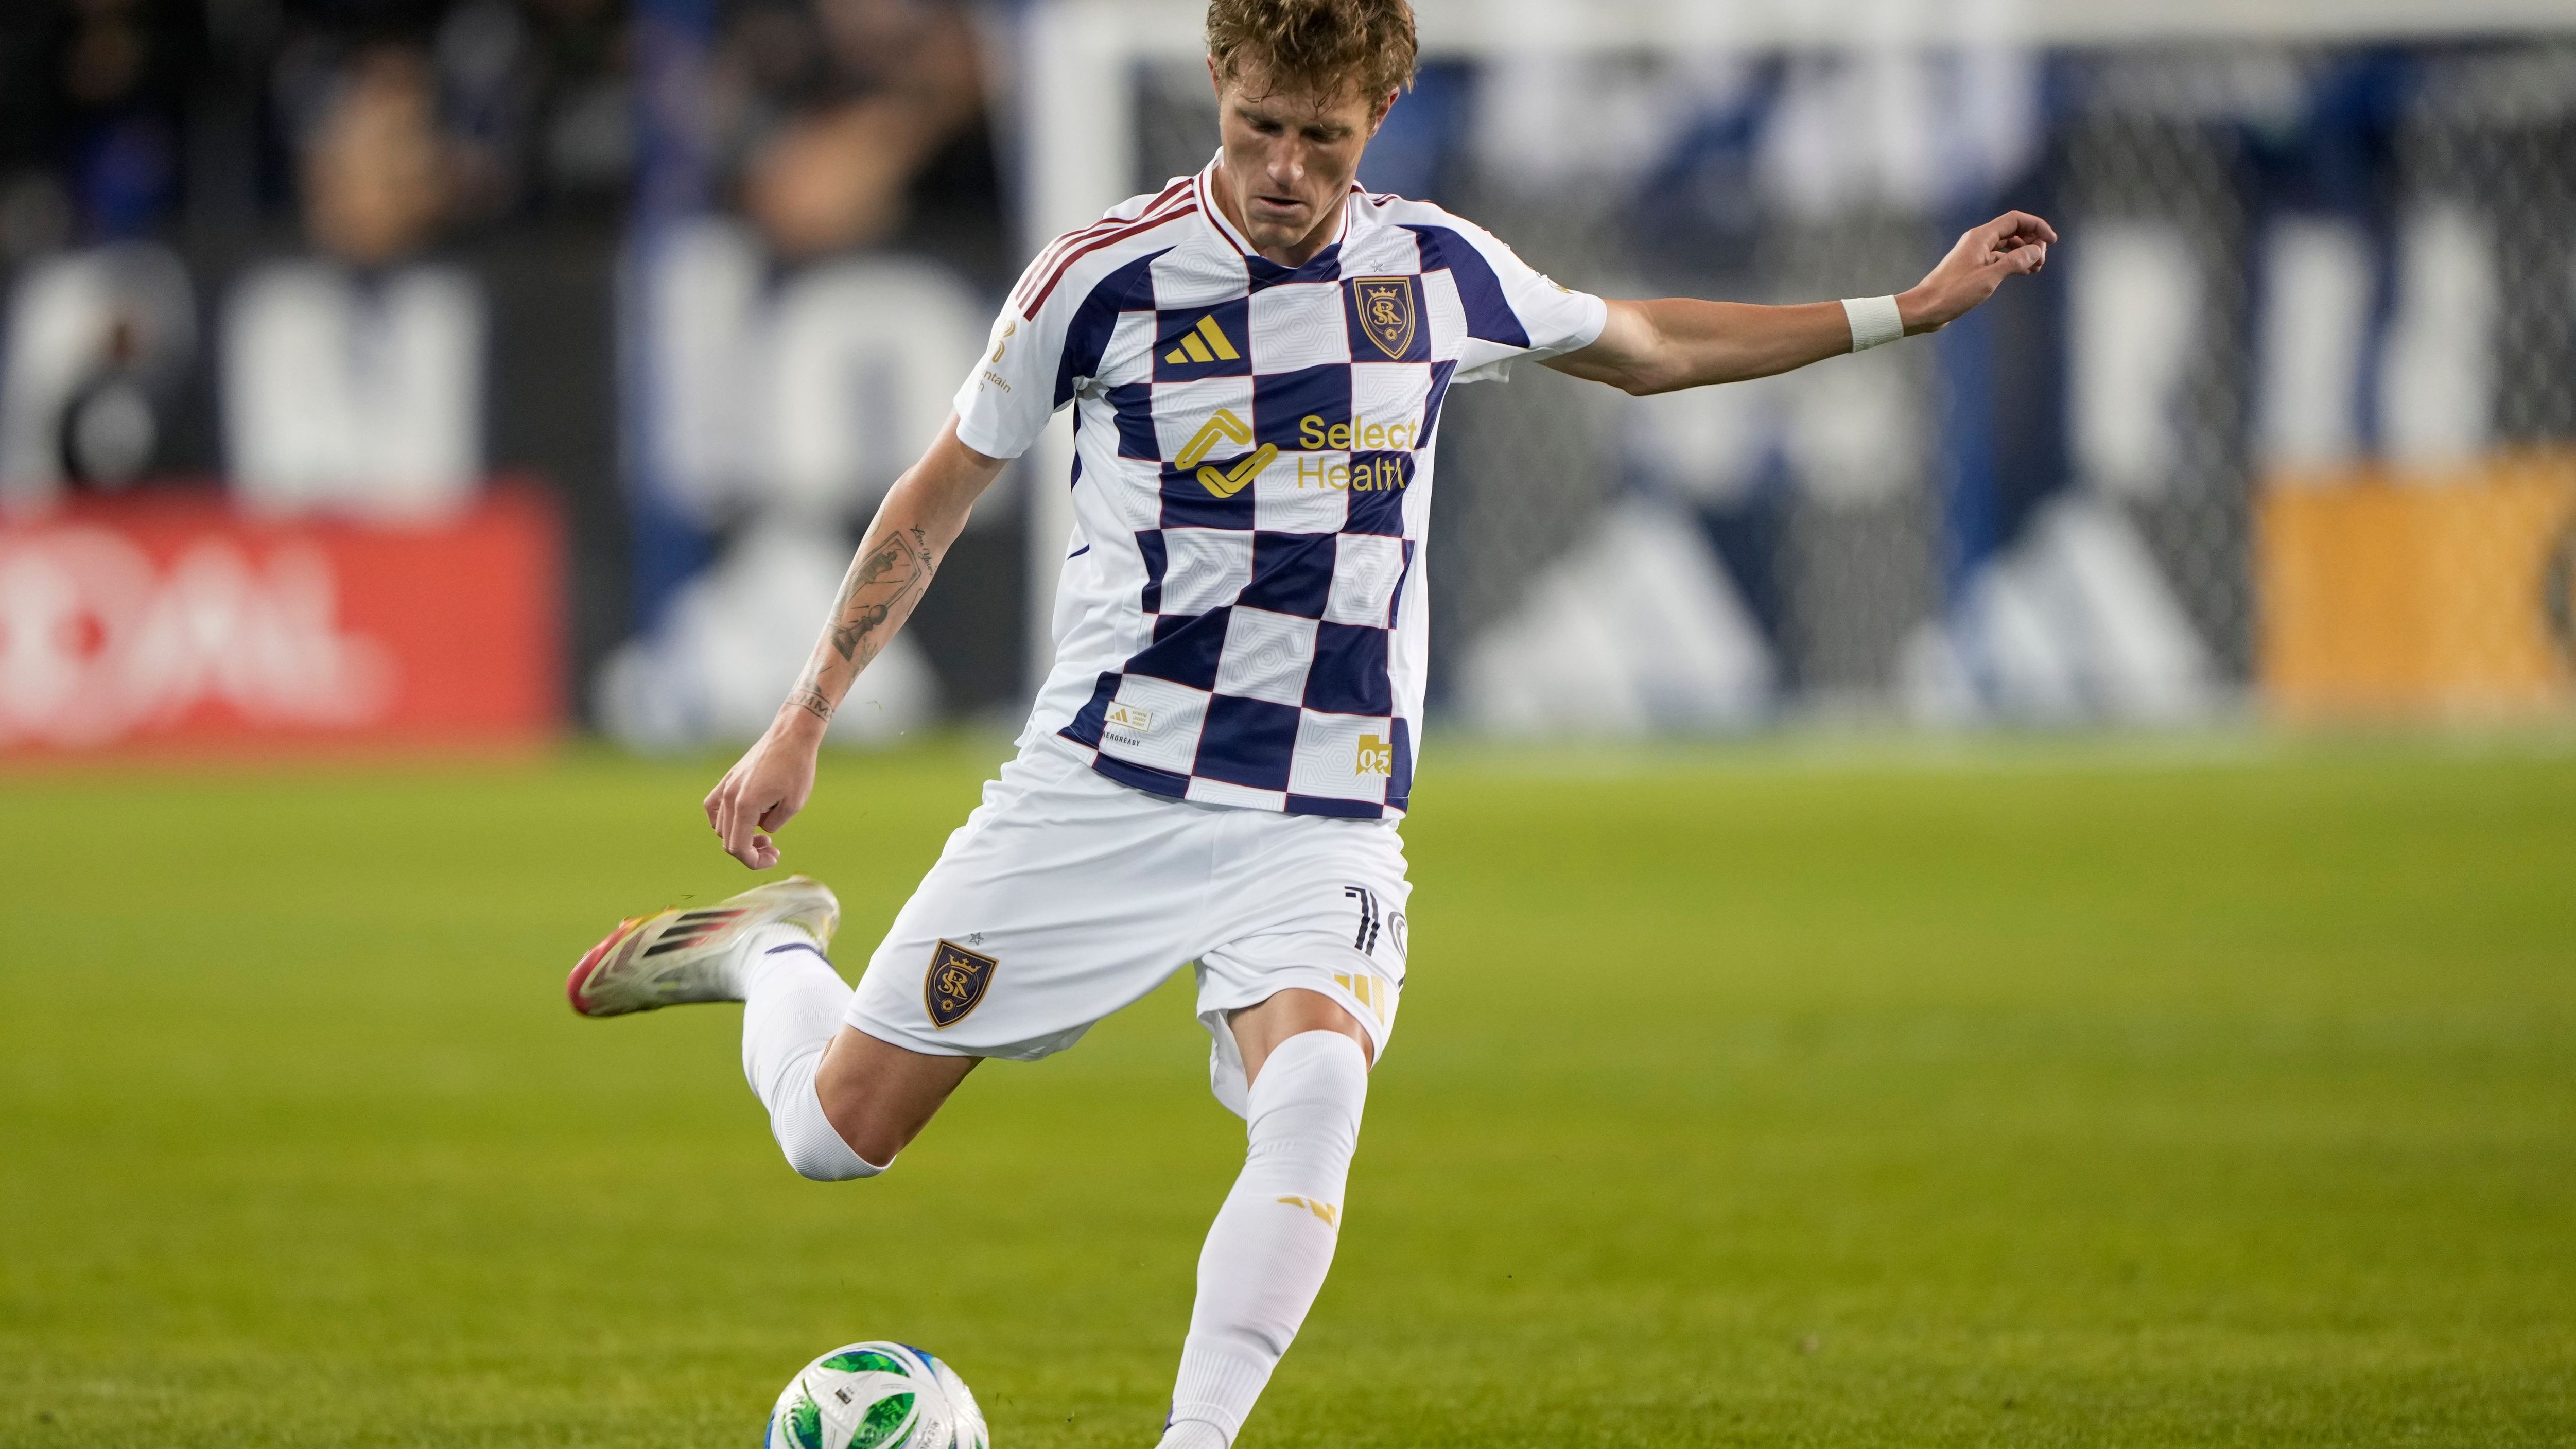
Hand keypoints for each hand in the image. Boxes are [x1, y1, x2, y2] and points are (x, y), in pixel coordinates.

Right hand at [703, 707, 825, 868]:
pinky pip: (713, 807)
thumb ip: (773, 824)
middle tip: (773, 849)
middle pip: (728, 840)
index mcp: (745, 806)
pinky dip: (724, 820)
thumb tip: (760, 829)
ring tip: (763, 834)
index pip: (739, 847)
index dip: (754, 861)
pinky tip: (743, 819)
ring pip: (720, 826)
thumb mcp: (793, 804)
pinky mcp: (728, 779)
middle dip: (750, 851)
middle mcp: (729, 797)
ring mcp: (725, 786)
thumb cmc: (797, 768)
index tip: (774, 858)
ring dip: (739, 836)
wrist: (791, 735)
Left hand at [1899, 210, 2056, 333]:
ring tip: (2035, 268)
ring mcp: (1975, 254)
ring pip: (2006, 245)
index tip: (2052, 241)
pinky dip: (2012, 262)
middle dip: (2032, 241)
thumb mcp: (1989, 278)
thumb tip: (2037, 250)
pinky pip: (1998, 258)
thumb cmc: (1953, 293)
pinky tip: (2022, 272)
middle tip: (2041, 261)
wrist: (1925, 308)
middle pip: (2013, 231)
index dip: (2037, 226)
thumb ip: (2015, 262)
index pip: (2015, 219)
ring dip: (2023, 253)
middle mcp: (1978, 241)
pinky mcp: (1973, 267)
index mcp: (1981, 237)